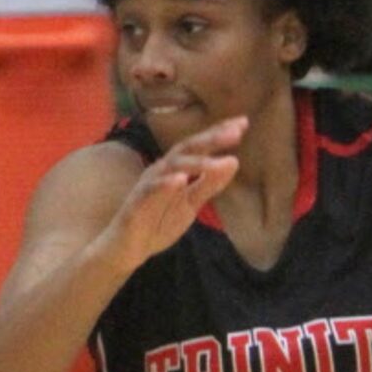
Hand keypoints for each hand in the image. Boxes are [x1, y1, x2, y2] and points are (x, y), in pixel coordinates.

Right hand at [106, 119, 243, 271]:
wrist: (128, 249)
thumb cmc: (157, 222)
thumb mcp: (190, 204)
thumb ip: (209, 184)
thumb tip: (233, 161)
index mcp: (175, 169)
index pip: (199, 146)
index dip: (219, 133)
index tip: (243, 123)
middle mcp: (161, 170)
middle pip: (187, 149)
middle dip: (211, 139)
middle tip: (235, 132)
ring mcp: (148, 185)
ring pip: (171, 167)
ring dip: (195, 163)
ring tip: (216, 162)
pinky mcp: (135, 204)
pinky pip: (150, 191)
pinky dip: (165, 184)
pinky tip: (180, 179)